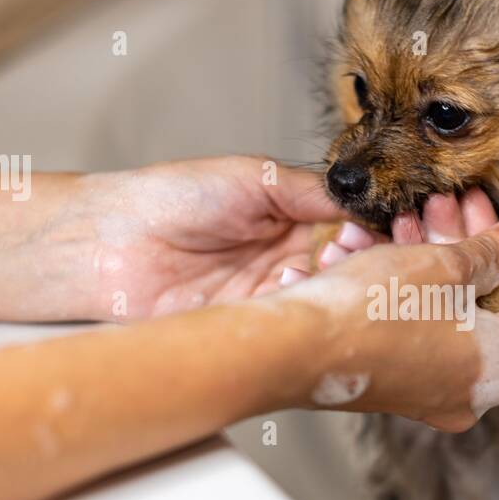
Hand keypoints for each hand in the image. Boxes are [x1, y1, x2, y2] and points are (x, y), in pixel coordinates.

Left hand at [79, 156, 349, 318]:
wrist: (115, 242)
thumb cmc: (174, 196)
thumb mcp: (254, 177)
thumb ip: (310, 191)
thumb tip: (362, 201)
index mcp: (292, 215)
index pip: (352, 226)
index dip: (371, 229)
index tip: (383, 228)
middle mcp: (286, 254)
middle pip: (346, 266)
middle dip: (356, 259)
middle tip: (347, 249)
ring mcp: (269, 290)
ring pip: (322, 295)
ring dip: (327, 283)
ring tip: (315, 266)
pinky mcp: (251, 322)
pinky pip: (289, 321)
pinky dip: (298, 306)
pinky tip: (288, 288)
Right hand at [274, 198, 498, 431]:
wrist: (294, 347)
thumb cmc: (372, 312)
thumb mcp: (446, 264)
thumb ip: (496, 249)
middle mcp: (472, 393)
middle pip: (495, 312)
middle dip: (475, 251)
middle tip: (458, 208)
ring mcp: (432, 395)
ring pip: (453, 317)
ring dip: (438, 262)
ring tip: (416, 216)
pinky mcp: (395, 386)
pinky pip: (421, 332)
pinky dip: (414, 291)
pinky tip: (392, 247)